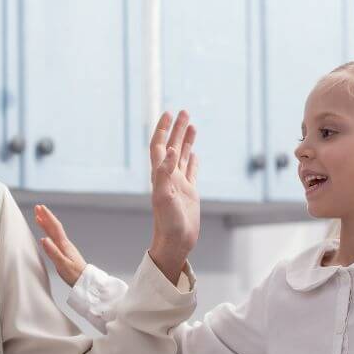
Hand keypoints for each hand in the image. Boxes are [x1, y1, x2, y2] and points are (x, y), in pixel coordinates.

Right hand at [34, 204, 86, 286]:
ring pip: (53, 233)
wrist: (85, 281)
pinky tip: (45, 236)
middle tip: (37, 207)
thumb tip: (43, 239)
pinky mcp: (64, 253)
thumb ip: (53, 252)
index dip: (47, 216)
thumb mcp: (62, 264)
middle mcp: (64, 244)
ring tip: (39, 218)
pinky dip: (48, 234)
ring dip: (46, 224)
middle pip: (54, 227)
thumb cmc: (75, 275)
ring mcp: (65, 248)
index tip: (40, 208)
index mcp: (64, 245)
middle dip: (45, 216)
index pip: (55, 227)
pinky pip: (54, 240)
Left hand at [149, 110, 199, 281]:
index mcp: (160, 175)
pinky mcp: (189, 193)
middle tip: (184, 111)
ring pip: (182, 156)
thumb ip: (165, 173)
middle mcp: (168, 177)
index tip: (168, 113)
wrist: (175, 242)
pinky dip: (192, 160)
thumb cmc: (168, 223)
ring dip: (186, 140)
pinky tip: (194, 153)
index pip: (158, 146)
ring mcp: (179, 184)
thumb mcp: (164, 197)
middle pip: (171, 146)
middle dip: (176, 129)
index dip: (162, 129)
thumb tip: (169, 150)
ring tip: (192, 125)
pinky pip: (191, 172)